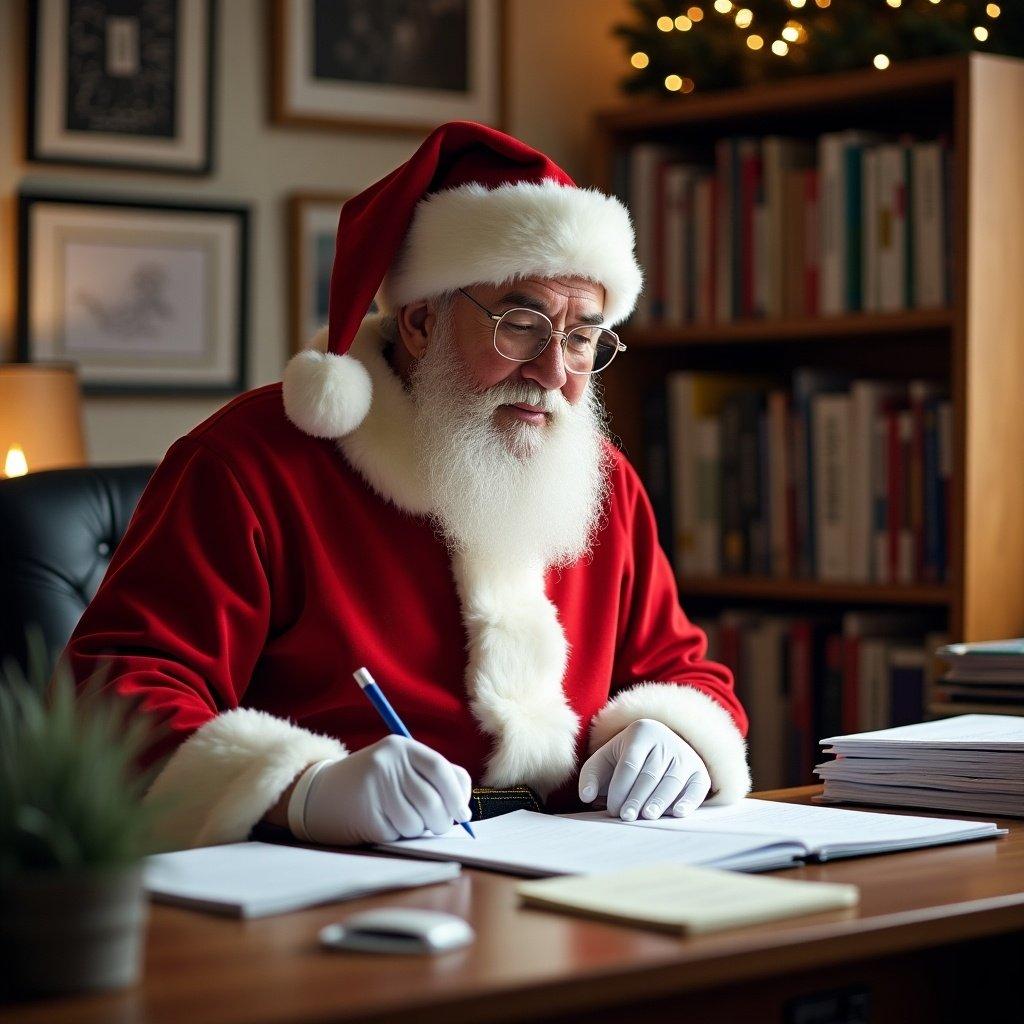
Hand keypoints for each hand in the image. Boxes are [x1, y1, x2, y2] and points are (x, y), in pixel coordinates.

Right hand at [296, 736, 472, 845]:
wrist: (320, 793)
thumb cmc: (373, 781)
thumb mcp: (401, 766)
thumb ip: (434, 778)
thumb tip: (464, 809)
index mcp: (401, 746)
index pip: (441, 769)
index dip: (457, 794)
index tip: (463, 812)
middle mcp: (387, 763)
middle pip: (432, 800)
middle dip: (442, 820)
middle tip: (439, 825)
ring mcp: (374, 788)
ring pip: (417, 822)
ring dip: (419, 830)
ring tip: (406, 821)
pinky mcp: (365, 814)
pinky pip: (398, 834)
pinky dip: (399, 836)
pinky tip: (385, 824)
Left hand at [578, 718, 710, 820]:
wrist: (661, 746)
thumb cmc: (627, 757)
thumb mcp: (606, 758)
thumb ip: (591, 775)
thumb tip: (586, 796)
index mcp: (640, 732)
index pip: (629, 764)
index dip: (620, 789)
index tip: (613, 810)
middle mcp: (665, 740)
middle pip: (650, 774)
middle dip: (637, 798)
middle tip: (627, 817)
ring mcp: (685, 755)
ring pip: (671, 781)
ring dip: (659, 801)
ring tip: (648, 817)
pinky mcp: (699, 771)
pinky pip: (695, 787)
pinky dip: (688, 801)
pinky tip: (678, 813)